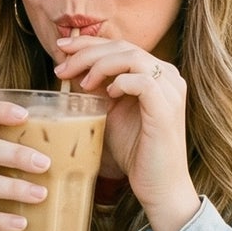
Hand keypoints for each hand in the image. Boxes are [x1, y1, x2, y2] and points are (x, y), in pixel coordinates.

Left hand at [53, 36, 200, 230]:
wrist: (159, 187)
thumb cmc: (136, 152)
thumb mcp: (110, 113)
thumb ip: (97, 91)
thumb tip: (70, 71)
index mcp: (156, 74)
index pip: (120, 46)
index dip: (88, 43)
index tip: (60, 48)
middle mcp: (168, 76)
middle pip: (123, 46)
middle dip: (87, 52)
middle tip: (61, 67)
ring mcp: (171, 90)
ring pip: (132, 57)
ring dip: (100, 65)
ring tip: (82, 84)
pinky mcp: (167, 108)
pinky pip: (142, 81)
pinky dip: (120, 82)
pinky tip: (107, 95)